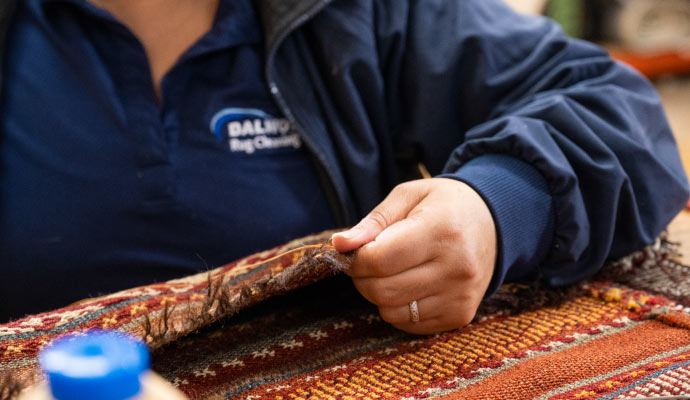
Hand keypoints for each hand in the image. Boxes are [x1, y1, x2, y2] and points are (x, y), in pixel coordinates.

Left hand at [332, 178, 496, 334]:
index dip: (356, 259)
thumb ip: (372, 222)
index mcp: (442, 229)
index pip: (380, 259)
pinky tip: (410, 285)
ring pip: (392, 311)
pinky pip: (409, 324)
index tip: (355, 251)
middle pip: (382, 290)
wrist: (495, 224)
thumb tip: (339, 245)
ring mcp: (461, 295)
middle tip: (369, 262)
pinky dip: (398, 308)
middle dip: (363, 278)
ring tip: (392, 272)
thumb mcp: (408, 197)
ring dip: (379, 295)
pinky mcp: (460, 315)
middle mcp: (456, 266)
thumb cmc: (444, 205)